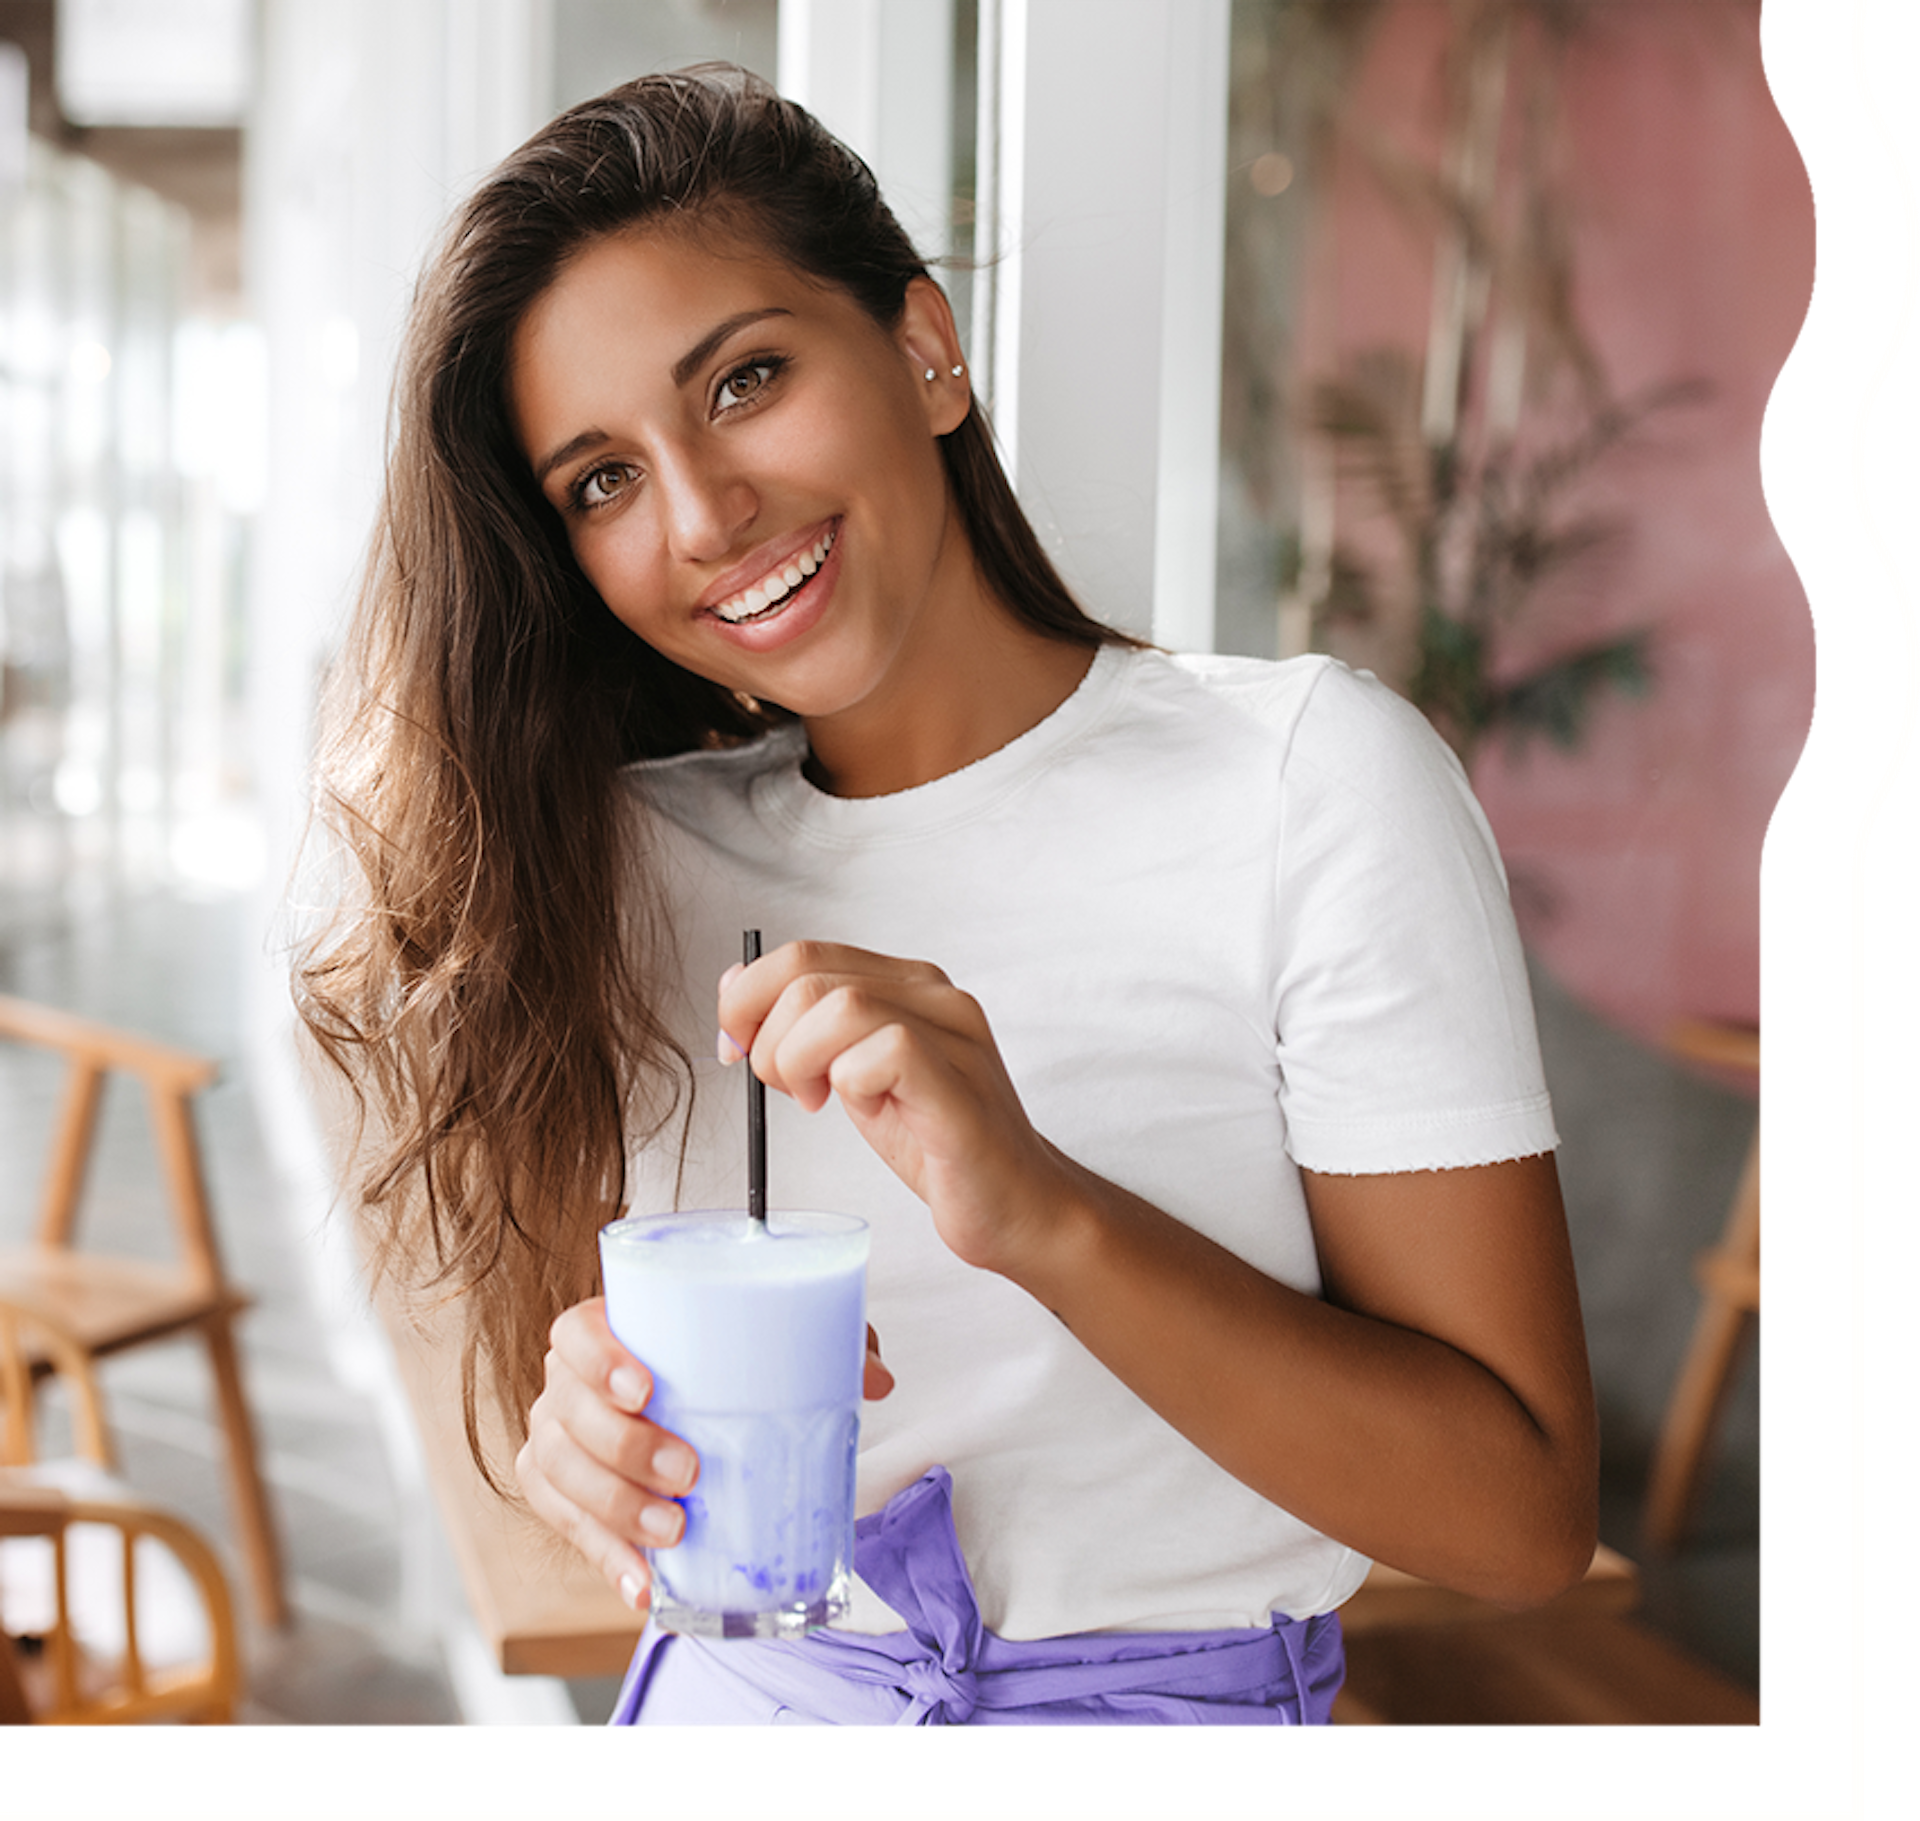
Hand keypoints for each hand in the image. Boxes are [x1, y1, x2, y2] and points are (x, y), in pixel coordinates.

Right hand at [516, 1295, 894, 1607]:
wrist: (691, 1413)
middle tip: (688, 1472)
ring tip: (673, 1531)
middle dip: (623, 1448)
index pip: (575, 1333)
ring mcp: (560, 1441)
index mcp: (608, 1331)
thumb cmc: (724, 1368)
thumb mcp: (775, 1347)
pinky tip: (645, 1584)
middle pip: (568, 1412)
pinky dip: (607, 1559)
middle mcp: (569, 1385)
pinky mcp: (562, 1498)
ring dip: (615, 1508)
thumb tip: (876, 1380)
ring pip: (559, 1472)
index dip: (598, 1359)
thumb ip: (827, 1347)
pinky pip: (569, 1529)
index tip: (645, 1388)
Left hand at [719, 940, 1077, 1279]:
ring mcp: (953, 1034)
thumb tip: (733, 988)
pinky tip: (864, 1110)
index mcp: (907, 985)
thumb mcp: (854, 1076)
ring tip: (817, 1101)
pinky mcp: (958, 1083)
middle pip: (809, 975)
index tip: (738, 1049)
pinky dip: (849, 1083)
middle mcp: (934, 995)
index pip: (804, 954)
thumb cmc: (937, 1143)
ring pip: (839, 1005)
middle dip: (766, 1038)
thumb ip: (807, 1030)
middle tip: (785, 1089)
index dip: (749, 999)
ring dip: (800, 1060)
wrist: (1016, 1204)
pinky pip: (884, 1050)